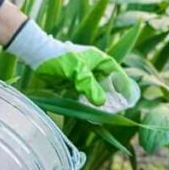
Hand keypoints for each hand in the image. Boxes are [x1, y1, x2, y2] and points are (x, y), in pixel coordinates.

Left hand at [6, 20, 138, 110]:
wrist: (38, 55)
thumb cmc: (59, 58)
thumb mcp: (77, 71)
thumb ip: (89, 86)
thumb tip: (101, 102)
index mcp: (98, 59)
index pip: (116, 72)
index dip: (123, 85)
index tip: (129, 98)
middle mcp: (93, 67)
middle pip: (108, 82)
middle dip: (113, 96)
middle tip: (118, 110)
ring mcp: (84, 74)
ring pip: (97, 89)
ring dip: (101, 100)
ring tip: (107, 114)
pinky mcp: (74, 82)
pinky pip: (85, 93)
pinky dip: (89, 101)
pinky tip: (91, 112)